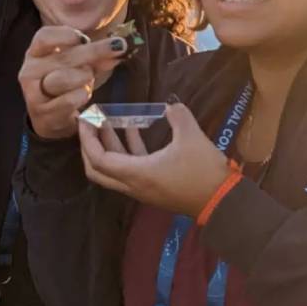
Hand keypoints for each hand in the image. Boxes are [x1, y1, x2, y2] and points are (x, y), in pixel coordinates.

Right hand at [19, 26, 128, 139]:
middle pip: (63, 57)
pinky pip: (70, 99)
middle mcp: (30, 71)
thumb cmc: (65, 85)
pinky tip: (83, 95)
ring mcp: (33, 93)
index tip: (85, 39)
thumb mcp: (79, 66)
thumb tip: (119, 48)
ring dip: (84, 77)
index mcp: (35, 53)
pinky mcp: (43, 112)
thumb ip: (96, 57)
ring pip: (64, 78)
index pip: (45, 36)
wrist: (52, 119)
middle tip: (119, 47)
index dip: (66, 35)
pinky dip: (82, 95)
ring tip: (88, 79)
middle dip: (94, 51)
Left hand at [78, 103, 232, 216]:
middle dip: (88, 145)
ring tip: (107, 120)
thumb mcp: (191, 137)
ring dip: (107, 145)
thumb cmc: (203, 171)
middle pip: (97, 169)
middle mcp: (133, 184)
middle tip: (88, 123)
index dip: (87, 138)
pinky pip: (130, 168)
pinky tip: (132, 129)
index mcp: (136, 173)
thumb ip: (177, 115)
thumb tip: (170, 105)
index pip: (98, 159)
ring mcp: (142, 188)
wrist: (222, 200)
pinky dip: (126, 150)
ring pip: (113, 168)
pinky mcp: (152, 187)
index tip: (85, 118)